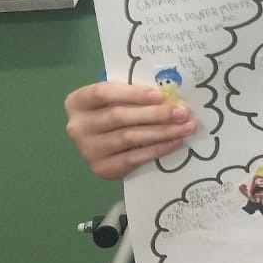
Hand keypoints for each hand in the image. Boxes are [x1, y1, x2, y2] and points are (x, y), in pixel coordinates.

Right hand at [64, 81, 195, 178]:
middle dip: (155, 114)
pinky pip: (133, 158)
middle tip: (182, 112)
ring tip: (185, 127)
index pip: (103, 93)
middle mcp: (78, 126)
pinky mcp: (101, 168)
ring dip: (162, 132)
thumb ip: (134, 94)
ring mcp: (88, 149)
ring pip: (128, 137)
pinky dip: (157, 149)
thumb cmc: (115, 110)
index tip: (159, 95)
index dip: (132, 94)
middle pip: (119, 117)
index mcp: (78, 102)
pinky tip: (175, 142)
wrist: (104, 143)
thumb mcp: (118, 97)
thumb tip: (170, 94)